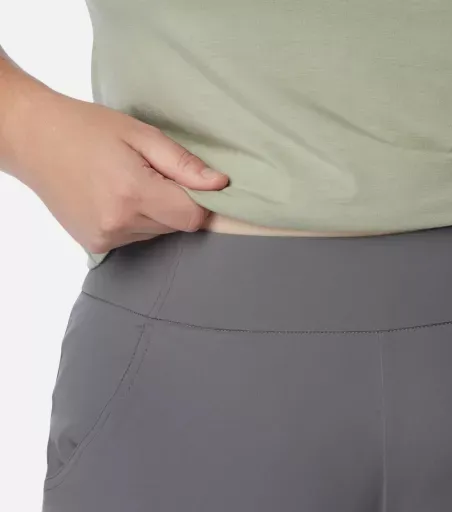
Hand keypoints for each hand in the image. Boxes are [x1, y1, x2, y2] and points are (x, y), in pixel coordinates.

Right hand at [4, 85, 228, 252]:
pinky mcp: (96, 245)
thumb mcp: (140, 134)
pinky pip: (135, 238)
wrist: (32, 139)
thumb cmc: (87, 128)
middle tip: (150, 175)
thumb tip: (220, 185)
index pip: (192, 218)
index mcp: (134, 193)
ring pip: (157, 234)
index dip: (200, 202)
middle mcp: (120, 222)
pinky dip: (134, 222)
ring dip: (154, 213)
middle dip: (174, 204)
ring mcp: (106, 238)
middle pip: (175, 226)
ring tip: (126, 183)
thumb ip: (183, 164)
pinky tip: (113, 198)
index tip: (191, 184)